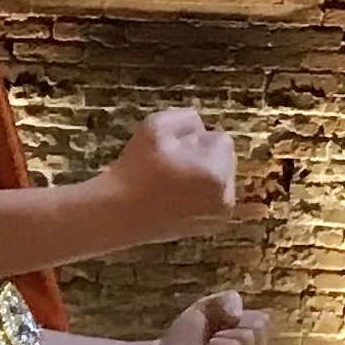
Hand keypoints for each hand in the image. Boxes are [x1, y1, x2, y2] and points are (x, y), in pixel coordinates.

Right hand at [100, 108, 236, 241]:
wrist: (118, 214)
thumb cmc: (135, 170)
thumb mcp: (156, 127)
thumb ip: (186, 118)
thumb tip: (201, 127)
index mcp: (217, 173)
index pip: (221, 140)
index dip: (194, 140)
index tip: (172, 151)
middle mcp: (225, 197)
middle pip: (224, 160)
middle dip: (203, 157)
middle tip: (170, 165)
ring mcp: (220, 214)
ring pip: (219, 178)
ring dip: (202, 174)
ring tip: (170, 181)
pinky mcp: (212, 225)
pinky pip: (213, 197)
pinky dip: (200, 192)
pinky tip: (174, 195)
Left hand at [141, 291, 269, 344]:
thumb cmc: (184, 339)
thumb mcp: (209, 308)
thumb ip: (228, 299)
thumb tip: (236, 314)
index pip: (263, 319)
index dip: (234, 316)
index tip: (216, 328)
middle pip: (259, 325)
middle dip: (228, 324)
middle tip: (209, 340)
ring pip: (246, 335)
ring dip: (219, 336)